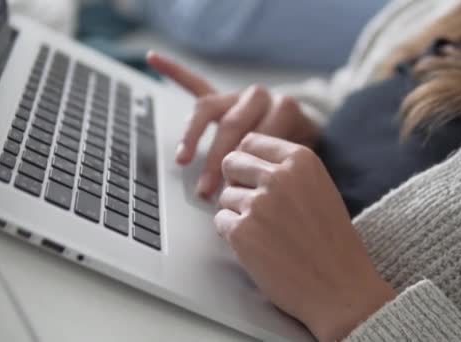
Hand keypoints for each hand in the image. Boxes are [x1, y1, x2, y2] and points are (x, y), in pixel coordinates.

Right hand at [147, 51, 319, 197]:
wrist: (307, 128)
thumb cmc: (299, 149)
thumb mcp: (299, 158)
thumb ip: (278, 168)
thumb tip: (254, 196)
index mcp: (283, 109)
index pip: (255, 137)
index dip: (242, 165)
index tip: (232, 192)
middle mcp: (259, 97)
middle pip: (230, 125)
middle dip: (216, 160)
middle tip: (206, 190)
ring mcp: (237, 95)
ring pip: (208, 109)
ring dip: (193, 136)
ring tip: (183, 158)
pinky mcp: (222, 96)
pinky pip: (196, 83)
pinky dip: (174, 71)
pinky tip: (153, 59)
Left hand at [215, 133, 395, 341]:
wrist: (341, 288)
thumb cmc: (333, 243)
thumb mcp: (318, 188)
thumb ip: (287, 170)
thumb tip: (247, 161)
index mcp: (301, 160)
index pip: (251, 141)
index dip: (249, 162)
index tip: (255, 178)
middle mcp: (278, 176)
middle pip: (231, 162)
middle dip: (237, 182)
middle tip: (254, 205)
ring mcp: (258, 203)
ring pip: (224, 195)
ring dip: (237, 212)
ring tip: (266, 233)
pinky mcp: (242, 232)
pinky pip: (220, 221)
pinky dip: (232, 234)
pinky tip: (257, 246)